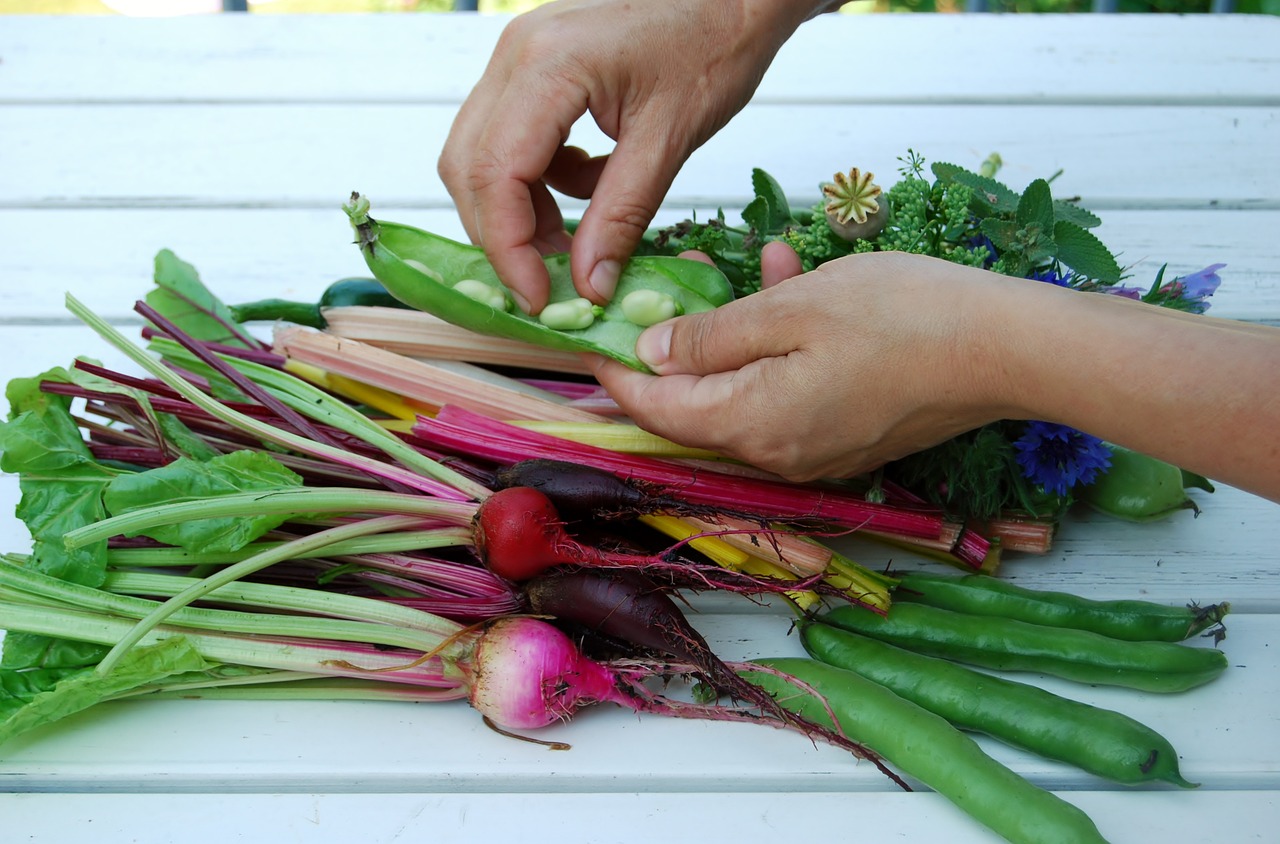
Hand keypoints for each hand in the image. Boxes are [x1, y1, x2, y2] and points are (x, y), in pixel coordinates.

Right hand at [437, 0, 818, 313]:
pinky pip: (509, 138)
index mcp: (547, 66)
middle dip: (504, 234)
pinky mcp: (531, 66)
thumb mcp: (669, 140)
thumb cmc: (714, 44)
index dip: (508, 247)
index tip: (537, 296)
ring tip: (574, 239)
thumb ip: (621, 216)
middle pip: (470, 167)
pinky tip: (588, 185)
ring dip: (519, 209)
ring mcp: (517, 56)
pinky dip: (539, 179)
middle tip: (550, 279)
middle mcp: (515, 54)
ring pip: (481, 155)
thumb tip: (588, 286)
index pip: (495, 175)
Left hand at [590, 248, 1013, 481]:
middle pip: (700, 405)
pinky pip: (791, 393)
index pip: (658, 410)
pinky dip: (780, 347)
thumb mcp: (792, 308)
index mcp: (753, 425)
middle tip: (679, 281)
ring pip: (747, 391)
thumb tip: (652, 354)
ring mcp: (817, 451)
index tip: (596, 339)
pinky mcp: (850, 437)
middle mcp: (778, 454)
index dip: (620, 374)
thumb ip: (712, 337)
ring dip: (738, 333)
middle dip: (681, 344)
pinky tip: (797, 287)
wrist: (1007, 350)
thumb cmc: (902, 318)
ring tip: (751, 266)